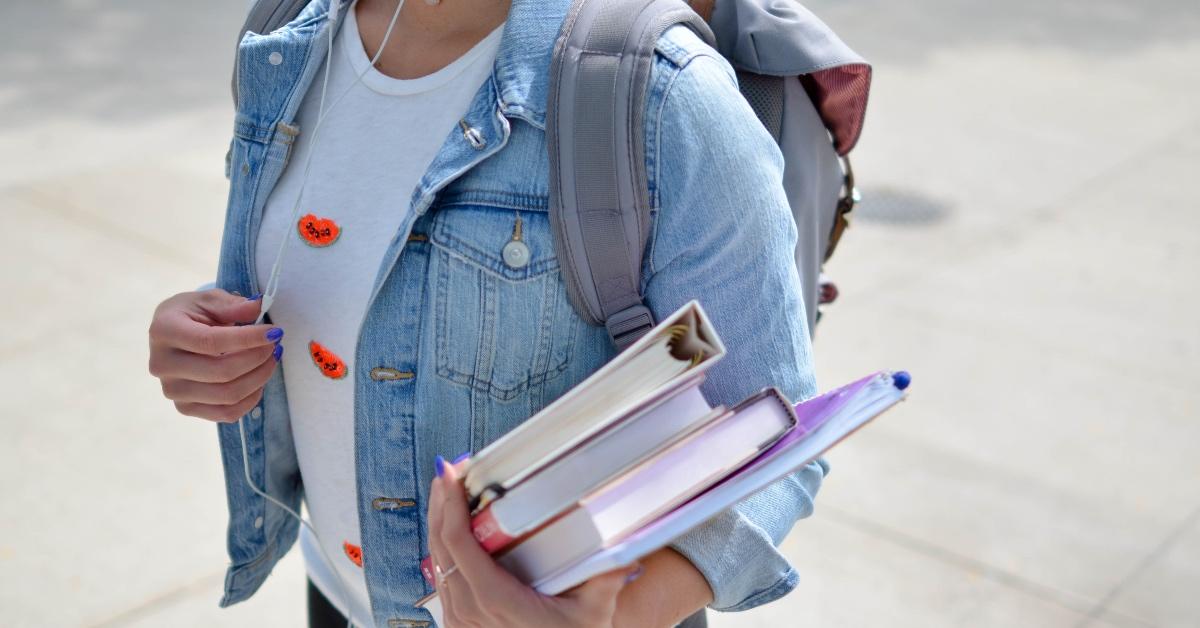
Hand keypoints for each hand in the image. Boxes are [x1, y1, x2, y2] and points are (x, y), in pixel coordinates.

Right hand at [148, 289, 282, 422]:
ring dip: (259, 378)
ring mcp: (173, 391)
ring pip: (227, 396)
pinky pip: (227, 413)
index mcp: (164, 331)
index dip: (247, 339)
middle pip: (222, 372)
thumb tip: (258, 307)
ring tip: (270, 360)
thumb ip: (232, 305)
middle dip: (258, 358)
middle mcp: (162, 365)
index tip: (274, 332)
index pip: (211, 342)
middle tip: (275, 345)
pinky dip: (251, 398)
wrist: (172, 335)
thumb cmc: (192, 314)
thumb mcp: (209, 300)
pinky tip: (258, 379)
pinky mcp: (185, 408)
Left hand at [427, 458, 640, 627]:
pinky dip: (444, 551)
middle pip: (440, 545)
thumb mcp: (593, 615)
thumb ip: (607, 581)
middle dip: (441, 503)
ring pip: (437, 563)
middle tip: (449, 472)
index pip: (459, 543)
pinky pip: (442, 581)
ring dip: (439, 525)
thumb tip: (628, 553)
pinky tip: (452, 534)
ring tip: (450, 494)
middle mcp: (469, 610)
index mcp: (495, 600)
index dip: (450, 505)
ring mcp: (460, 620)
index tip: (453, 475)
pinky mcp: (459, 625)